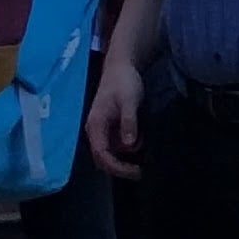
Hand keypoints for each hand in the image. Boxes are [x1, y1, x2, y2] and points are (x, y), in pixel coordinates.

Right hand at [83, 63, 146, 179]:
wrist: (121, 66)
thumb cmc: (124, 82)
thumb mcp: (129, 101)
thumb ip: (128, 122)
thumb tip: (129, 144)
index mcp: (95, 126)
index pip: (102, 155)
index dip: (117, 167)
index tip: (135, 172)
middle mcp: (95, 131)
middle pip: (103, 158)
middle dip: (120, 168)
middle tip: (140, 172)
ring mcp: (102, 130)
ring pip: (110, 153)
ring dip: (125, 159)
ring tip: (144, 157)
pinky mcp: (109, 127)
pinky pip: (116, 145)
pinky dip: (128, 149)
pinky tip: (141, 145)